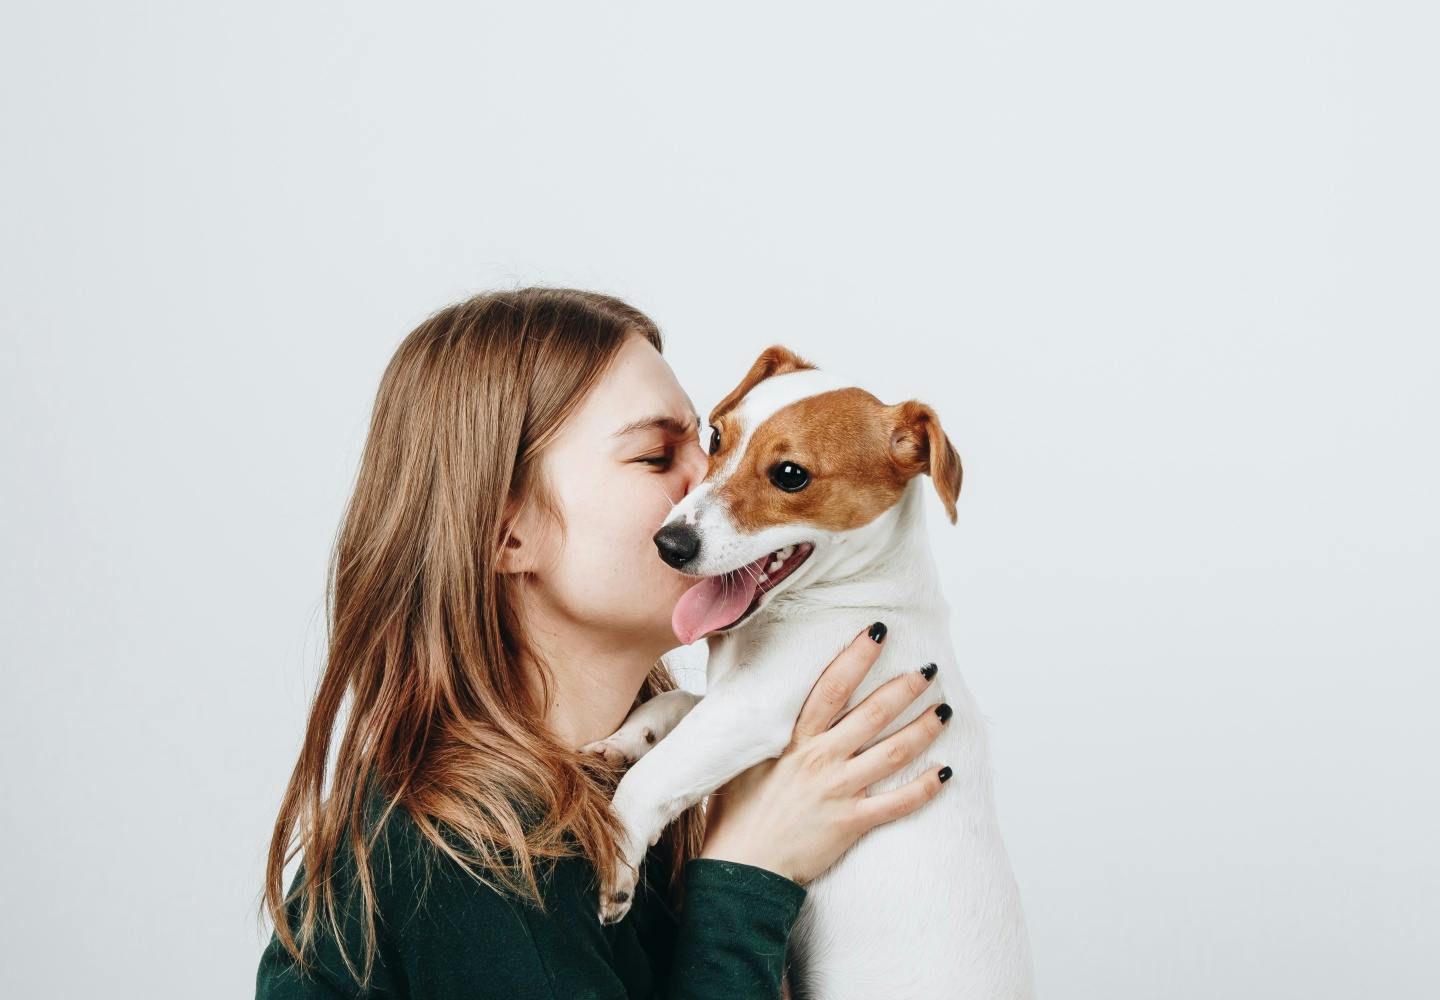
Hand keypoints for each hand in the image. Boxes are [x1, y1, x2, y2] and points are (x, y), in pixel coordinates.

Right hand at [698, 621, 950, 884]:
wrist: (740, 865)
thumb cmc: (736, 813)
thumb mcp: (742, 760)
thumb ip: (759, 731)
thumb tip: (759, 700)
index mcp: (793, 740)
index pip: (829, 687)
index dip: (855, 657)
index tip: (876, 632)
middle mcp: (819, 759)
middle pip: (871, 715)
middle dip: (903, 689)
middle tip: (929, 670)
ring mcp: (838, 791)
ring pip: (892, 754)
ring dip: (922, 731)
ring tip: (945, 712)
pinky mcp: (850, 823)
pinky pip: (896, 804)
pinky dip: (924, 789)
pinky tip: (945, 774)